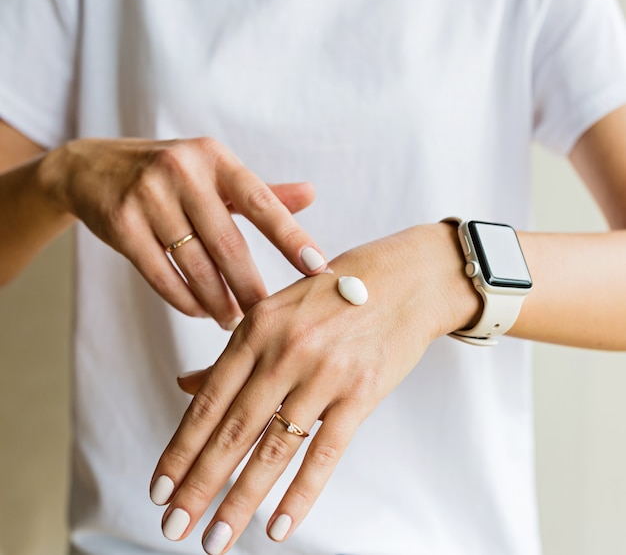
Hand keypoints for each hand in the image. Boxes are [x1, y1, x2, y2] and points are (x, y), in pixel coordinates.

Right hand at [43, 137, 327, 325]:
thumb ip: (261, 191)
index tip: (318, 267)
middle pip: (228, 244)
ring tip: (233, 321)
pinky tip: (200, 310)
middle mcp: (183, 172)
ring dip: (218, 302)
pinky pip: (160, 274)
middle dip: (250, 288)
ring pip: (195, 265)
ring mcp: (148, 197)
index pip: (262, 202)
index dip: (291, 237)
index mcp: (215, 159)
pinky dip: (184, 299)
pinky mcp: (121, 223)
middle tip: (267, 317)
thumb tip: (312, 194)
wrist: (91, 169)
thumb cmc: (168, 173)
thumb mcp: (214, 172)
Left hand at [149, 223, 480, 551]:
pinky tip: (277, 527)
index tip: (160, 487)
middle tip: (173, 527)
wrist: (402, 281)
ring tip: (216, 540)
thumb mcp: (276, 311)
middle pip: (234, 431)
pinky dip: (300, 495)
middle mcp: (285, 351)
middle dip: (200, 485)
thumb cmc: (334, 295)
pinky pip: (324, 453)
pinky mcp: (360, 393)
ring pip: (273, 449)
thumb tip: (185, 385)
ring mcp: (323, 373)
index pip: (209, 401)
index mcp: (257, 327)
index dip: (181, 449)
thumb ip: (233, 352)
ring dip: (240, 499)